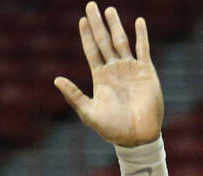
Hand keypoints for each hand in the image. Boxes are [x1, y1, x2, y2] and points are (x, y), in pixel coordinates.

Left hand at [55, 3, 162, 146]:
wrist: (136, 135)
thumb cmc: (111, 128)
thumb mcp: (88, 112)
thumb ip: (73, 95)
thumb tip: (56, 79)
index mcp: (100, 78)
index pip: (91, 51)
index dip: (86, 36)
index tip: (81, 20)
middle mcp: (114, 70)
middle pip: (104, 41)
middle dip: (97, 24)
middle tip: (91, 5)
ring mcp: (130, 69)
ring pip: (122, 41)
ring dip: (116, 25)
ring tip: (109, 10)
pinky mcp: (146, 71)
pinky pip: (143, 49)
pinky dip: (141, 35)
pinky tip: (138, 22)